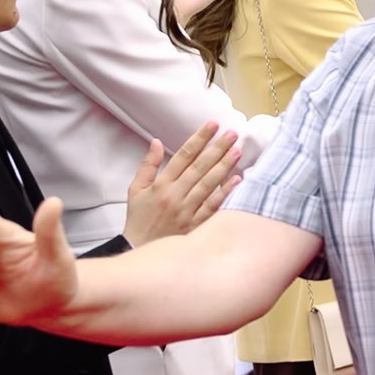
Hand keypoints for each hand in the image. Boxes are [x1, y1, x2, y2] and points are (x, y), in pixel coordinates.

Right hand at [122, 124, 241, 245]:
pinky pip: (213, 207)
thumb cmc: (139, 218)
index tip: (212, 125)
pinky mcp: (196, 225)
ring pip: (208, 184)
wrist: (139, 250)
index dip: (199, 139)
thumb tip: (156, 141)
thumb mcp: (136, 190)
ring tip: (237, 150)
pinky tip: (238, 180)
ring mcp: (187, 211)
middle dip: (216, 148)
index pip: (183, 156)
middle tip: (232, 133)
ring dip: (224, 166)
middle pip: (199, 167)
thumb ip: (148, 165)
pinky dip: (225, 193)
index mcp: (161, 185)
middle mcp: (175, 195)